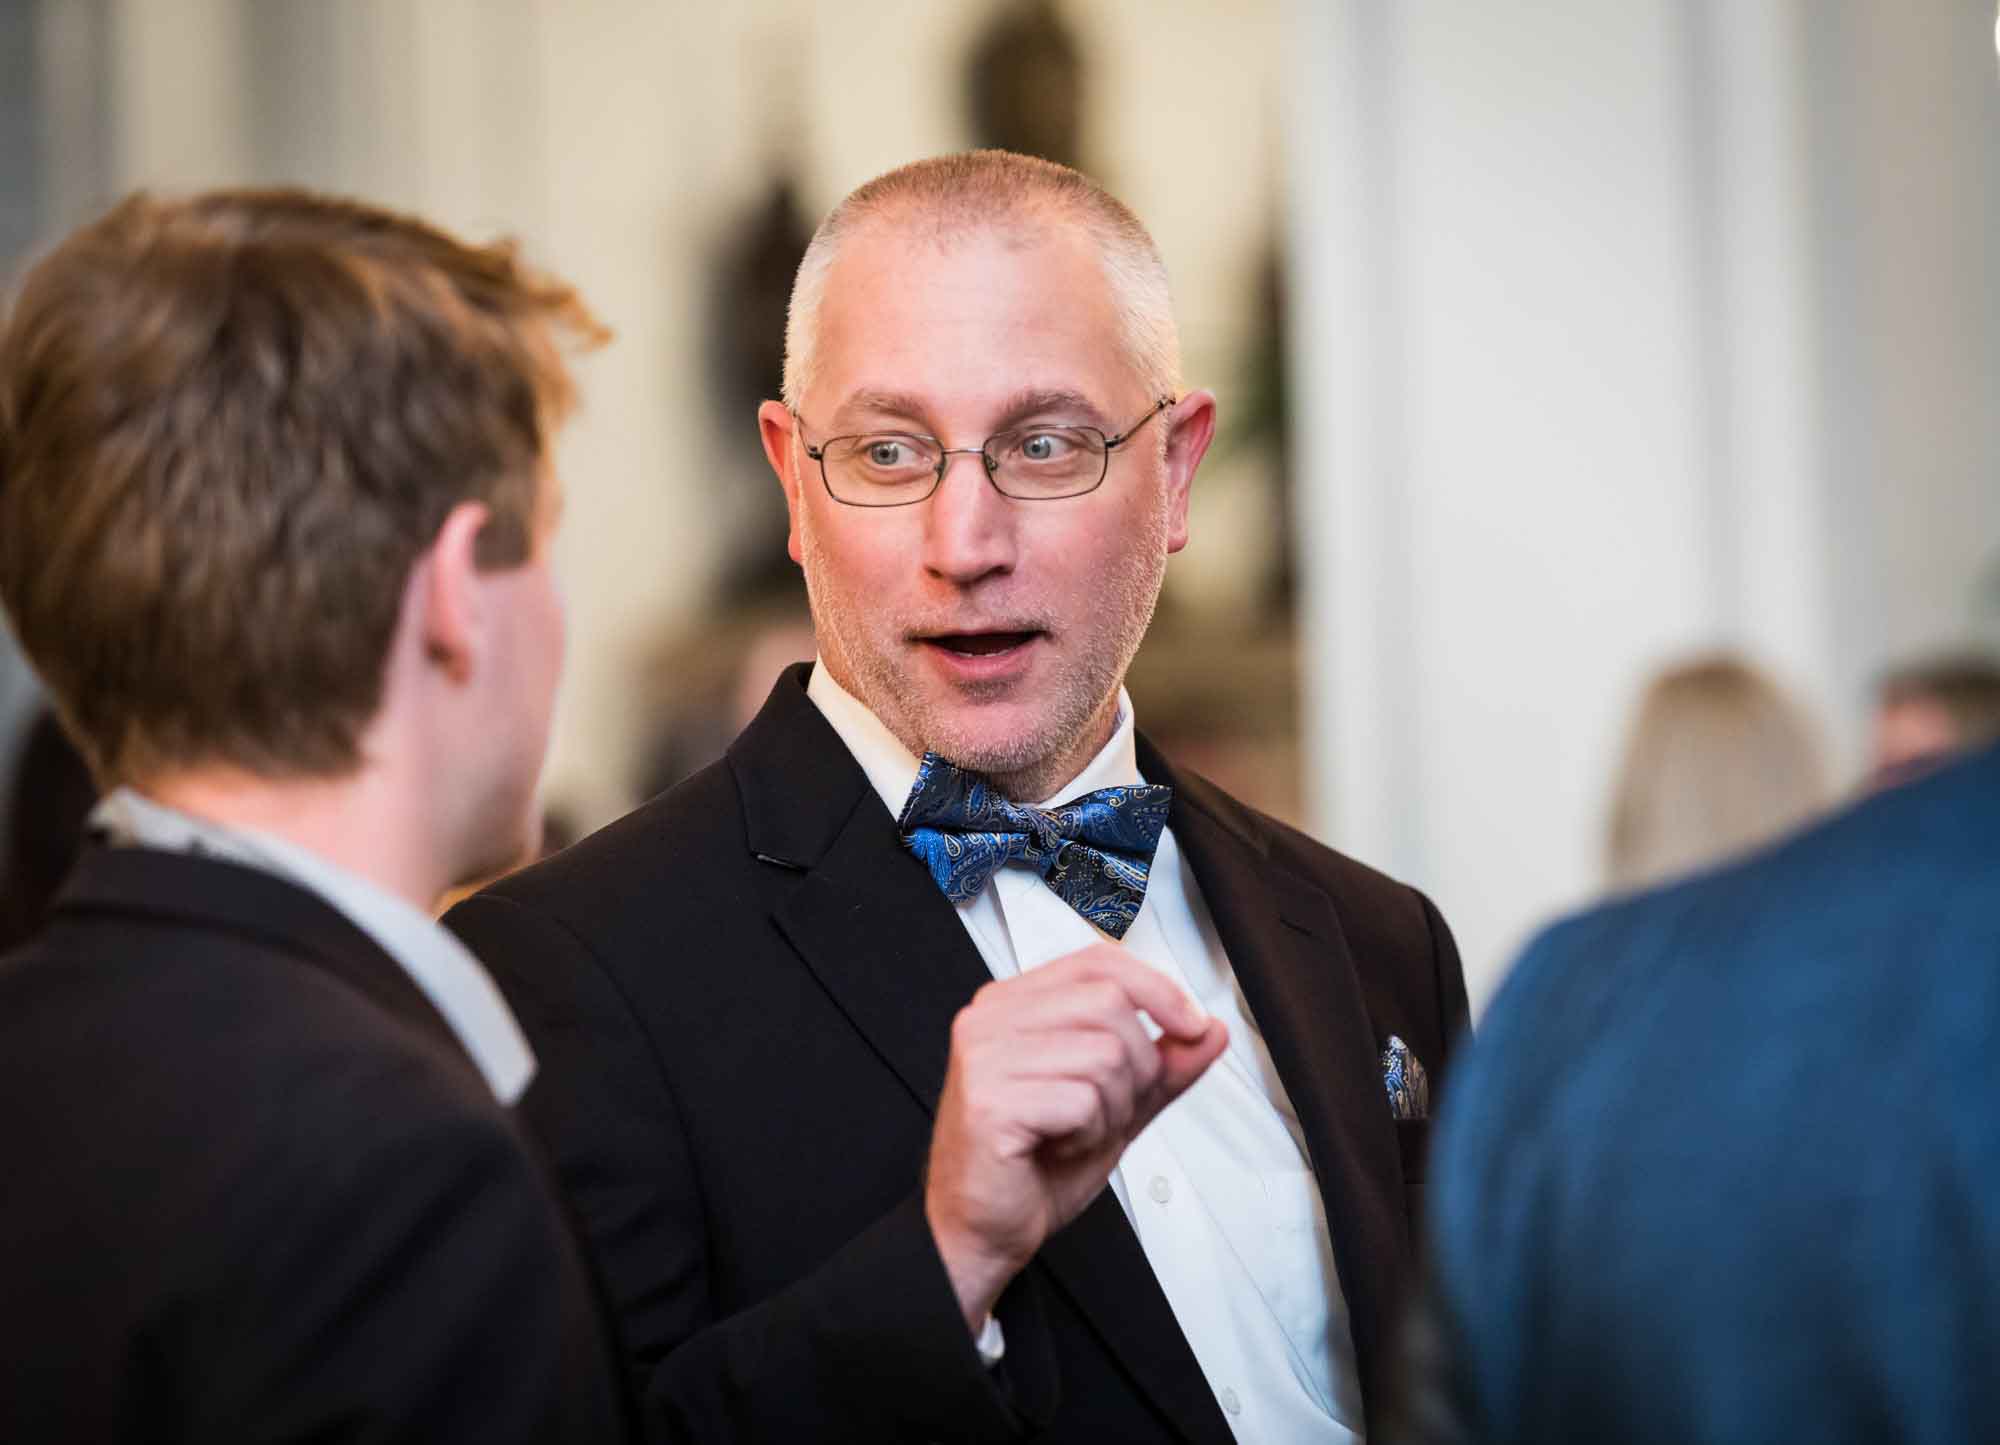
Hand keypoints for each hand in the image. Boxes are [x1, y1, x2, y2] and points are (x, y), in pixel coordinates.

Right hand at [923, 944, 1228, 1333]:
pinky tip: (1058, 1147)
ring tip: (1077, 1131)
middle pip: (1111, 1002)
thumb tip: (1210, 1030)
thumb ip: (1162, 1066)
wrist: (983, 1231)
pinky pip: (1082, 1099)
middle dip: (1138, 1065)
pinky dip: (1089, 1134)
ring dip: (1113, 1107)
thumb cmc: (1033, 1168)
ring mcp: (984, 1055)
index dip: (1158, 987)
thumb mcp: (1114, 1106)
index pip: (1099, 962)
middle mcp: (991, 1019)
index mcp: (1014, 1005)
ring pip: (1105, 1051)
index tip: (1191, 1025)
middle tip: (1109, 1109)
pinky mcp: (988, 1099)